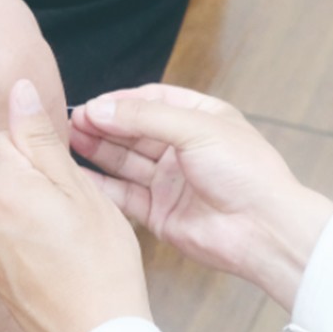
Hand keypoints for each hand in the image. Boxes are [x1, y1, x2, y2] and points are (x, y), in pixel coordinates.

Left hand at [0, 80, 151, 331]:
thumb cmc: (100, 259)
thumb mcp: (79, 188)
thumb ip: (41, 137)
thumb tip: (18, 90)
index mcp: (0, 187)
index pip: (7, 137)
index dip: (42, 153)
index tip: (66, 180)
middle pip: (0, 168)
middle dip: (30, 178)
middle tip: (69, 210)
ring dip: (23, 205)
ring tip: (60, 236)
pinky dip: (17, 231)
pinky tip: (48, 253)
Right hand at [70, 84, 332, 310]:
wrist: (263, 230)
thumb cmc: (245, 172)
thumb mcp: (196, 129)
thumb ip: (144, 119)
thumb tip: (100, 109)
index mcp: (201, 119)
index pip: (152, 102)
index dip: (120, 101)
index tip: (92, 104)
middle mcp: (183, 148)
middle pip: (134, 131)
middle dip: (104, 125)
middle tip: (72, 121)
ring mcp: (170, 182)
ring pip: (125, 161)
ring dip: (99, 150)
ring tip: (69, 139)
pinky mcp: (159, 213)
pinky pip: (124, 195)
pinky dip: (101, 185)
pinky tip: (77, 174)